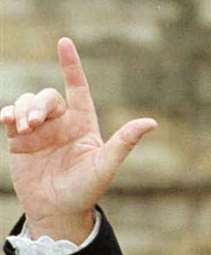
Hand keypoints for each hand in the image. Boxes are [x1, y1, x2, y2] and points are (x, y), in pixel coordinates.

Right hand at [1, 36, 156, 241]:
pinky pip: (10, 115)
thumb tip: (152, 123)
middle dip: (38, 105)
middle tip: (33, 125)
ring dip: (22, 110)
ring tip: (23, 129)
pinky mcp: (19, 139)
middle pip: (47, 97)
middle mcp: (61, 123)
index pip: (78, 88)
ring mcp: (39, 130)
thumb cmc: (85, 191)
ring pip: (27, 103)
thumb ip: (125, 142)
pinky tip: (7, 120)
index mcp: (83, 124)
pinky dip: (7, 113)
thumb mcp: (105, 166)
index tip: (64, 42)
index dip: (71, 65)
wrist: (58, 212)